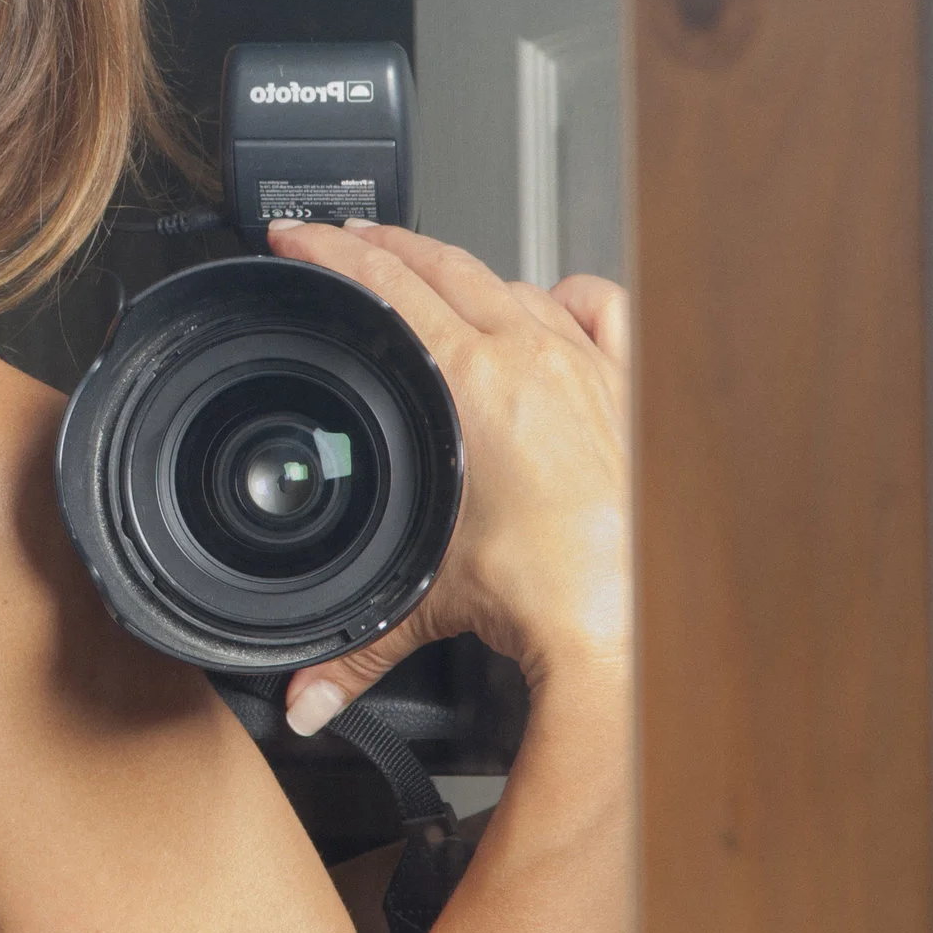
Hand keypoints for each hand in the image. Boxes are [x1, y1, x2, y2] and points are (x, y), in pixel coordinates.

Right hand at [263, 220, 631, 734]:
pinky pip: (599, 308)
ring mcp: (587, 364)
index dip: (331, 249)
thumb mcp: (424, 600)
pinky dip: (566, 298)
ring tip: (432, 272)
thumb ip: (351, 650)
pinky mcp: (630, 386)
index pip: (385, 283)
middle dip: (384, 244)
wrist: (633, 618)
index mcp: (471, 381)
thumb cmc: (552, 596)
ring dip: (466, 272)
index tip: (299, 234)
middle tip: (344, 238)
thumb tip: (302, 698)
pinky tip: (548, 304)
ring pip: (515, 280)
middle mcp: (532, 358)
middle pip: (444, 263)